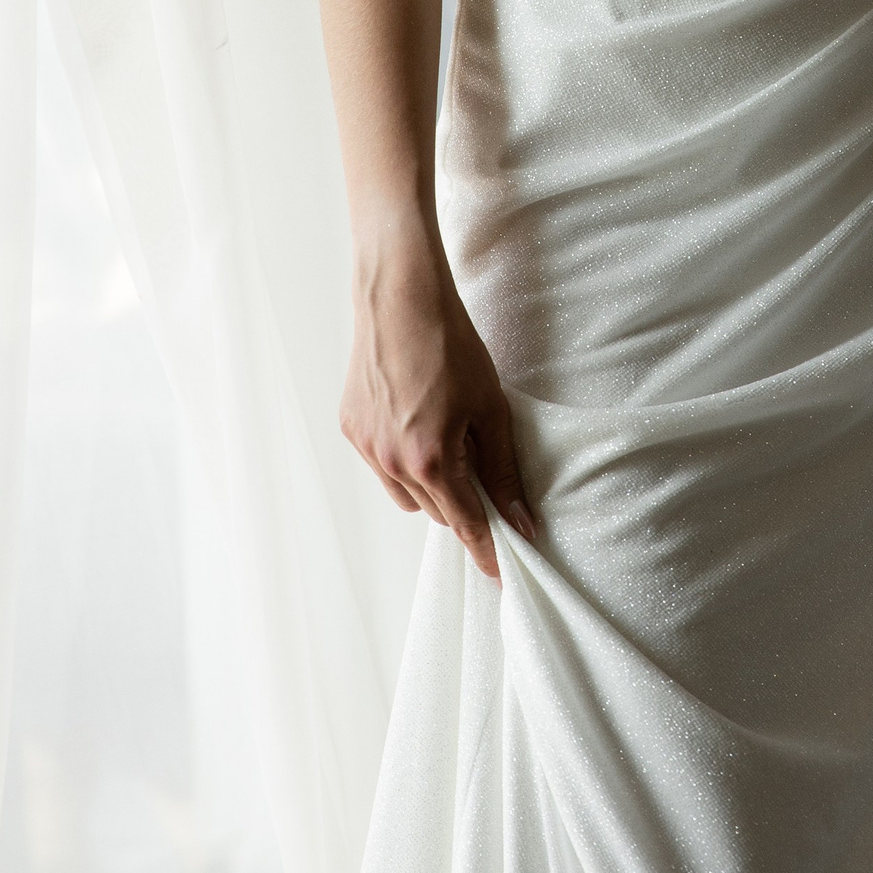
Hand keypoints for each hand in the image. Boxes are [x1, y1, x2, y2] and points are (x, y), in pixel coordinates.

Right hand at [340, 229, 534, 578]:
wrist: (401, 298)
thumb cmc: (452, 346)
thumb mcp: (491, 409)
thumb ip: (503, 471)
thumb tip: (521, 520)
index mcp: (430, 460)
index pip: (465, 523)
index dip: (487, 550)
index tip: (502, 574)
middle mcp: (391, 462)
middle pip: (436, 511)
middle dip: (462, 506)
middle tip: (484, 480)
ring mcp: (366, 447)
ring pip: (405, 495)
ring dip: (430, 486)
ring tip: (449, 442)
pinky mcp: (351, 428)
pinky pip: (383, 466)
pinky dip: (404, 460)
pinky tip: (418, 423)